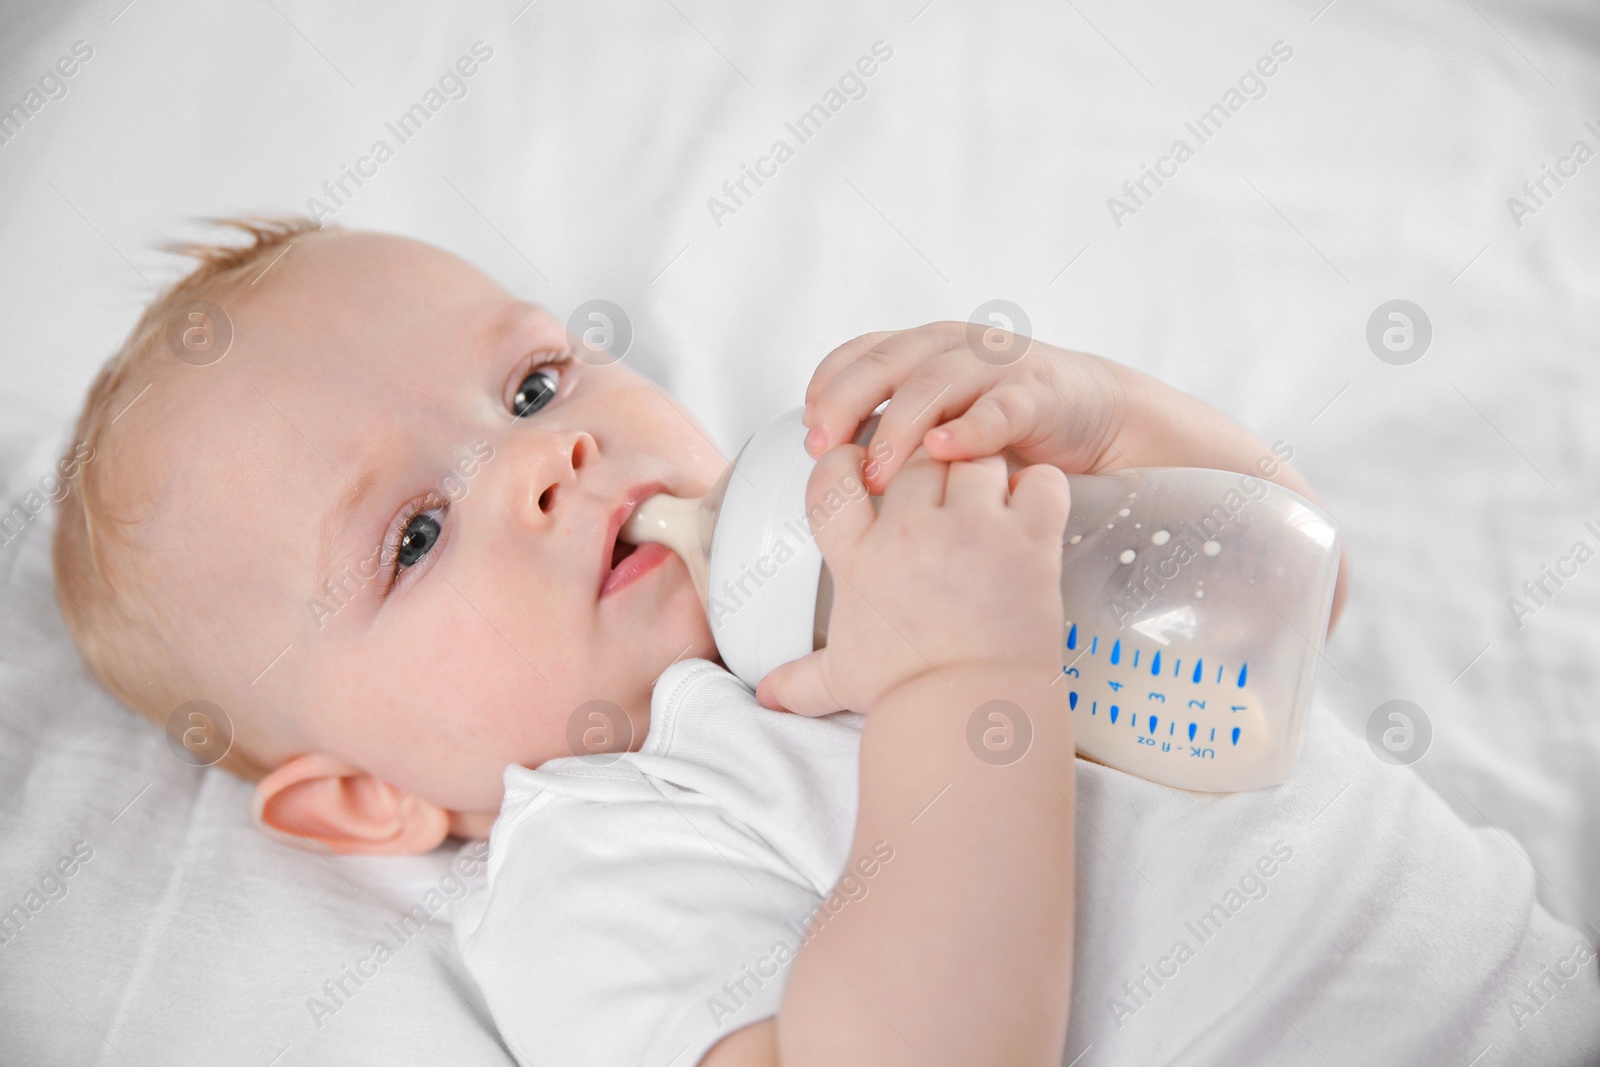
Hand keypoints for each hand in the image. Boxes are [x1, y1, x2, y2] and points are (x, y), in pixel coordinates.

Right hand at [755, 444, 1069, 716]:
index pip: (835, 478)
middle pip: (915, 454)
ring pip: (976, 457)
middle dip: (928, 463)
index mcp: (860, 557)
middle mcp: (911, 532)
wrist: (968, 716)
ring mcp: (971, 530)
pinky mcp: (1026, 540)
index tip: (863, 467)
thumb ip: (800, 679)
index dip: (848, 461)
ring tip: (990, 505)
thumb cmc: (907, 696)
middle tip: (943, 491)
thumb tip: (766, 695)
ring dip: (984, 471)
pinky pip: (1040, 482)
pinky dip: (1041, 487)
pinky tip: (1032, 512)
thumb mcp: (842, 679)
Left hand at [801, 321, 1123, 494]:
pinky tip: (943, 452)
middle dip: (846, 405)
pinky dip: (968, 430)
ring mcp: (998, 365)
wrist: (1099, 415)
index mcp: (926, 347)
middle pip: (887, 363)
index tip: (809, 431)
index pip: (861, 352)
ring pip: (935, 383)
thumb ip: (897, 422)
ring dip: (898, 429)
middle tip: (823, 452)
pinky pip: (998, 408)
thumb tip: (831, 462)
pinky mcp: (1038, 394)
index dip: (828, 386)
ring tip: (876, 475)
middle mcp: (956, 346)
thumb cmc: (1010, 421)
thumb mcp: (945, 414)